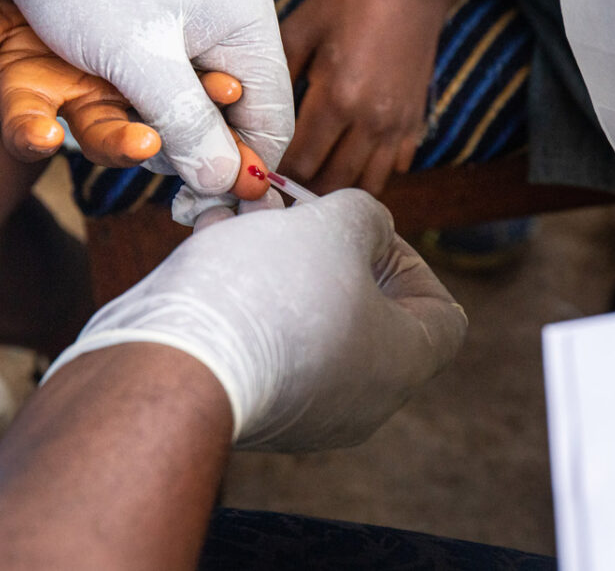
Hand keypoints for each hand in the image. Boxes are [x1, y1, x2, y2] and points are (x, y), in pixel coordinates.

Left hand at [0, 0, 292, 196]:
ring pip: (196, 101)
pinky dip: (147, 102)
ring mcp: (196, 19)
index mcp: (248, 25)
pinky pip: (169, 79)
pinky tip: (118, 107)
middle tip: (151, 167)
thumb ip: (188, 126)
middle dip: (197, 150)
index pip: (272, 121)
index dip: (242, 172)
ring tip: (124, 135)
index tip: (198, 207)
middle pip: (235, 116)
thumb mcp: (139, 61)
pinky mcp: (160, 19)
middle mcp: (231, 23)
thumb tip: (227, 184)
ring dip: (163, 127)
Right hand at [42, 189, 467, 451]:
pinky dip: (244, 288)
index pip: (442, 314)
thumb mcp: (335, 225)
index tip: (360, 229)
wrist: (172, 360)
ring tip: (242, 210)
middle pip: (364, 309)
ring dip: (279, 256)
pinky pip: (260, 336)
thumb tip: (362, 227)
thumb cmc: (271, 291)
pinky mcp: (247, 401)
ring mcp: (301, 408)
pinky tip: (213, 237)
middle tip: (291, 207)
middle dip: (325, 244)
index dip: (409, 258)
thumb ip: (365, 215)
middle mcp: (360, 400)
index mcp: (401, 364)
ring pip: (303, 315)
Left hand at [279, 0, 454, 194]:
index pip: (301, 162)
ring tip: (314, 183)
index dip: (277, 175)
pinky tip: (352, 159)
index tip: (260, 172)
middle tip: (281, 189)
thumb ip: (275, 74)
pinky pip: (395, 168)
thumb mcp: (301, 28)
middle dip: (304, 191)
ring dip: (339, 188)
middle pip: (333, 183)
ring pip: (368, 184)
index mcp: (336, 98)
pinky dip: (373, 172)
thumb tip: (247, 110)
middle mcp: (370, 120)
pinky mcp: (415, 121)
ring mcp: (397, 125)